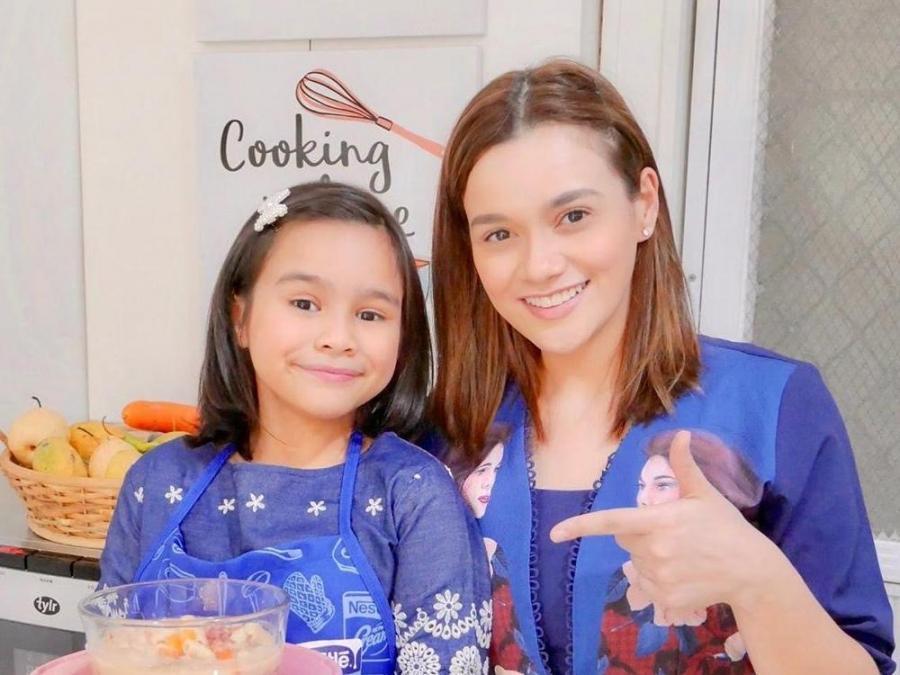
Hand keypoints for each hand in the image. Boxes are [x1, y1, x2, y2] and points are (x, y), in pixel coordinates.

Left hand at [551, 430, 776, 611]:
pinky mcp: (667, 599)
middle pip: (625, 541)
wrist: (752, 571)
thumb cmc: (727, 528)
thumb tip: (681, 434)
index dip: (580, 526)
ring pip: (634, 564)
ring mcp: (660, 577)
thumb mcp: (705, 494)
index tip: (555, 533)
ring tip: (681, 555)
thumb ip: (685, 466)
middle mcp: (654, 550)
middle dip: (637, 535)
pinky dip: (658, 582)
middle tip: (669, 533)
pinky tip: (683, 574)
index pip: (611, 522)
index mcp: (659, 521)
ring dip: (648, 559)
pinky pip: (647, 588)